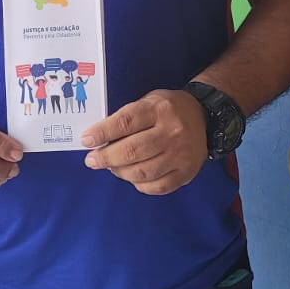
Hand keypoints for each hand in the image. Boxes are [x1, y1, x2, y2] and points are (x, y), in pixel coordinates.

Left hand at [80, 89, 205, 195]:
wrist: (203, 116)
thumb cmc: (167, 109)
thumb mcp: (148, 102)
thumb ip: (126, 119)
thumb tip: (99, 139)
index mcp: (159, 110)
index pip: (125, 122)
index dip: (102, 133)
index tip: (86, 140)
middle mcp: (172, 132)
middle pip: (131, 151)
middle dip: (106, 158)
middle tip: (92, 160)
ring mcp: (181, 155)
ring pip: (141, 172)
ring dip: (119, 172)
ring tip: (111, 167)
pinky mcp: (186, 173)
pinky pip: (156, 186)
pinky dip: (139, 184)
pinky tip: (132, 176)